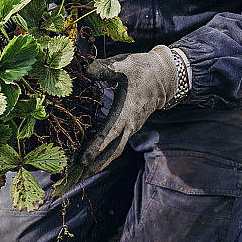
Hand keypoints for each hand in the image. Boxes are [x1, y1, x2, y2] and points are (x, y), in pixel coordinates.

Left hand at [78, 45, 178, 175]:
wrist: (164, 75)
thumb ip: (103, 69)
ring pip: (115, 151)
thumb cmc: (142, 69)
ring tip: (82, 174)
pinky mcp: (131, 127)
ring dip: (100, 163)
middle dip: (95, 165)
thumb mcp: (123, 64)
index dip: (96, 147)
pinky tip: (93, 159)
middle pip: (112, 151)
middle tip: (77, 177)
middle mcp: (130, 124)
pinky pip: (117, 145)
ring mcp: (131, 127)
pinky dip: (105, 154)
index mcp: (126, 111)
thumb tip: (86, 70)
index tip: (82, 160)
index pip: (109, 134)